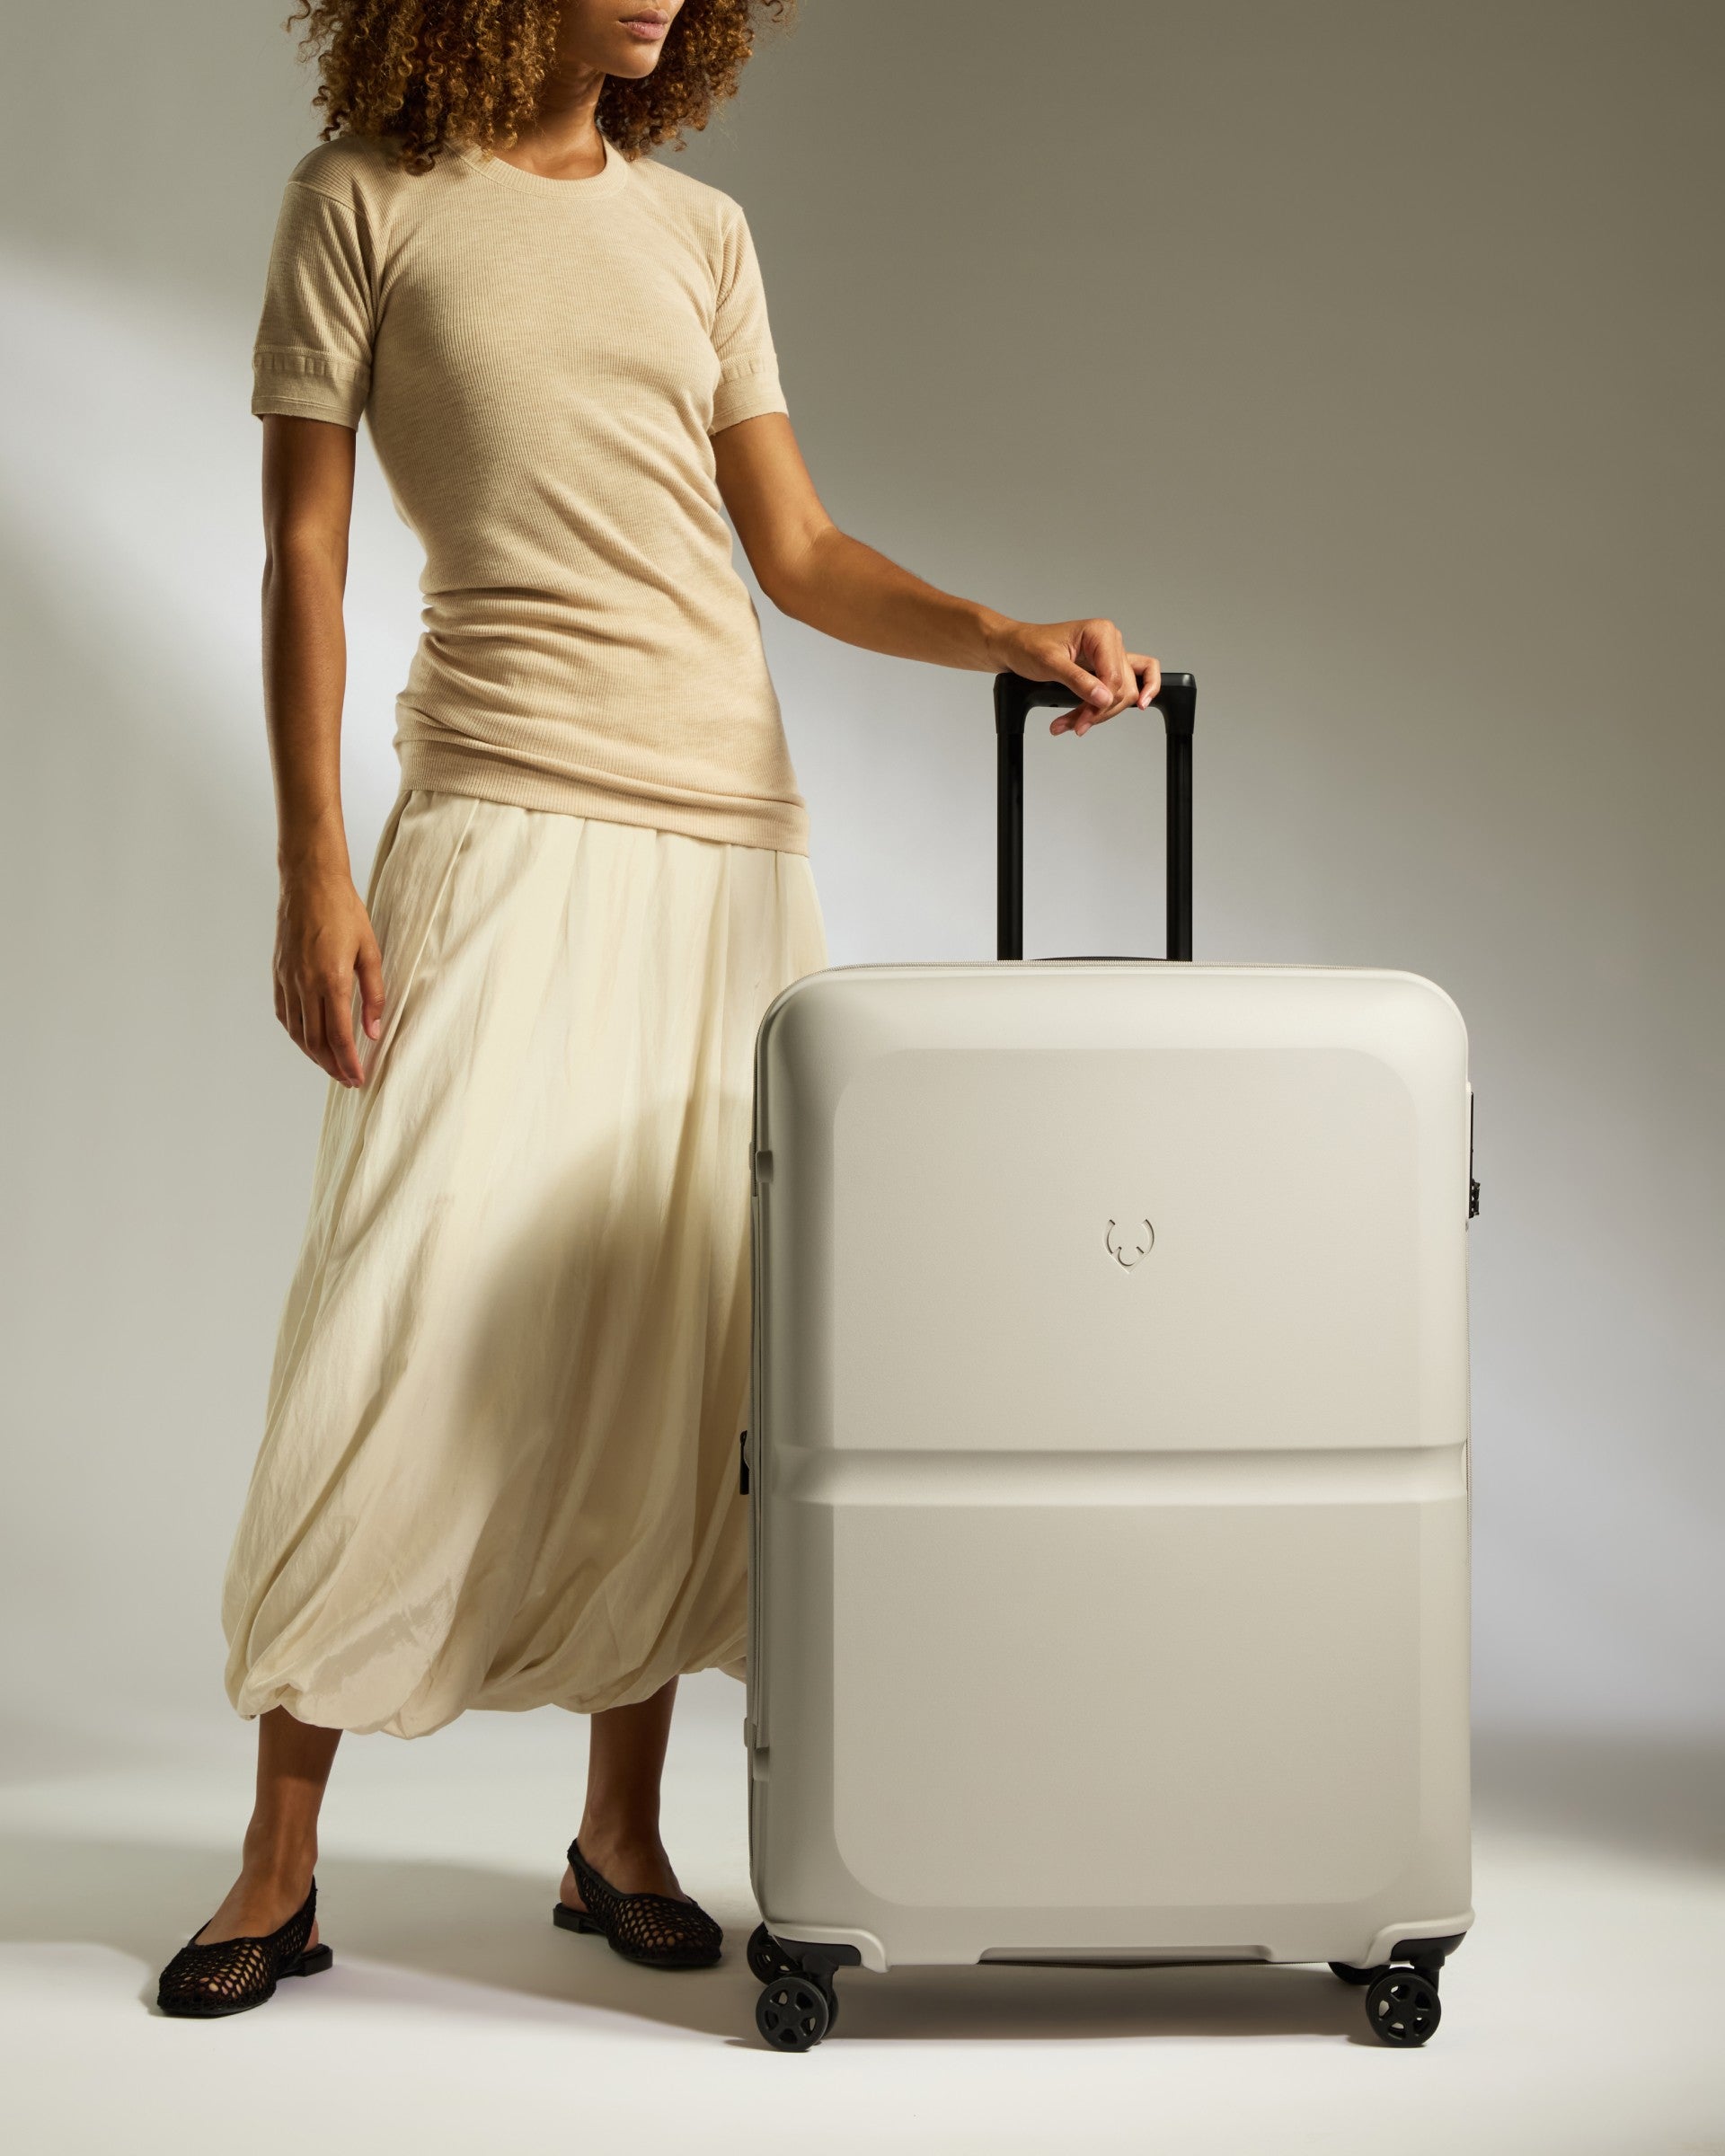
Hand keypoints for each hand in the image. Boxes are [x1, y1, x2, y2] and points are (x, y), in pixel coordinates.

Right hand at [273, 869, 383, 1086]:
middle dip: (332, 1066)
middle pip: (316, 1041)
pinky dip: (297, 1034)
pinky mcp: (278, 973)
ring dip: (314, 1055)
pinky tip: (309, 1040)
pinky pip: (285, 1014)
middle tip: (348, 1080)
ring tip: (331, 1066)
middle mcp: (305, 984)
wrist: (309, 883)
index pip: (339, 1037)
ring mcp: (288, 980)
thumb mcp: (371, 951)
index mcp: (331, 980)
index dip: (348, 1063)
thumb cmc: (344, 912)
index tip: (359, 1079)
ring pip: (298, 1032)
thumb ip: (374, 994)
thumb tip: (373, 1032)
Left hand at [989, 617, 1160, 736]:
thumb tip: (1103, 698)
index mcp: (1101, 633)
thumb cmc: (1028, 647)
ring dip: (1101, 713)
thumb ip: (1078, 681)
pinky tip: (1139, 706)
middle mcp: (1110, 642)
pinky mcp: (1105, 667)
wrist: (1015, 648)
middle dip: (1099, 711)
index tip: (1083, 720)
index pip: (1115, 677)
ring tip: (1072, 724)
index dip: (1101, 703)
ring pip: (1122, 693)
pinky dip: (1127, 699)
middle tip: (1075, 725)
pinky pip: (1130, 683)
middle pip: (1122, 688)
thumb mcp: (1049, 664)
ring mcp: (1110, 655)